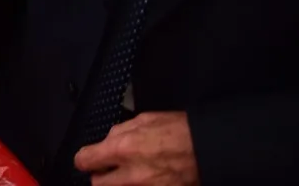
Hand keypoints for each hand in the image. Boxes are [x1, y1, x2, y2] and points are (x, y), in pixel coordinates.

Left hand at [74, 111, 197, 185]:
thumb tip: (107, 142)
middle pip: (98, 185)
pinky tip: (147, 180)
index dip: (85, 159)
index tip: (89, 160)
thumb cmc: (180, 130)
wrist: (213, 150)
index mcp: (123, 148)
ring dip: (119, 184)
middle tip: (109, 171)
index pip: (86, 160)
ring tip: (130, 176)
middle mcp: (132, 175)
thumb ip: (121, 132)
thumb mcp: (145, 120)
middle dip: (101, 177)